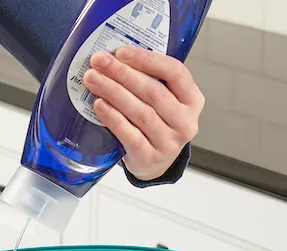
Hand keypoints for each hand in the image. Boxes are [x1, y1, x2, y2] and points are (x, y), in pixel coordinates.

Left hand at [82, 46, 204, 181]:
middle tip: (99, 62)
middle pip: (153, 92)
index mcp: (192, 99)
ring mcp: (169, 142)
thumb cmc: (157, 122)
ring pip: (141, 112)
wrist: (154, 163)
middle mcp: (185, 121)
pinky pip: (130, 134)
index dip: (147, 60)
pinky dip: (113, 117)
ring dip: (114, 92)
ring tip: (93, 80)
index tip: (121, 52)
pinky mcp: (149, 157)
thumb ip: (150, 79)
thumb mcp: (165, 100)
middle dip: (122, 74)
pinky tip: (99, 105)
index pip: (175, 72)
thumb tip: (115, 56)